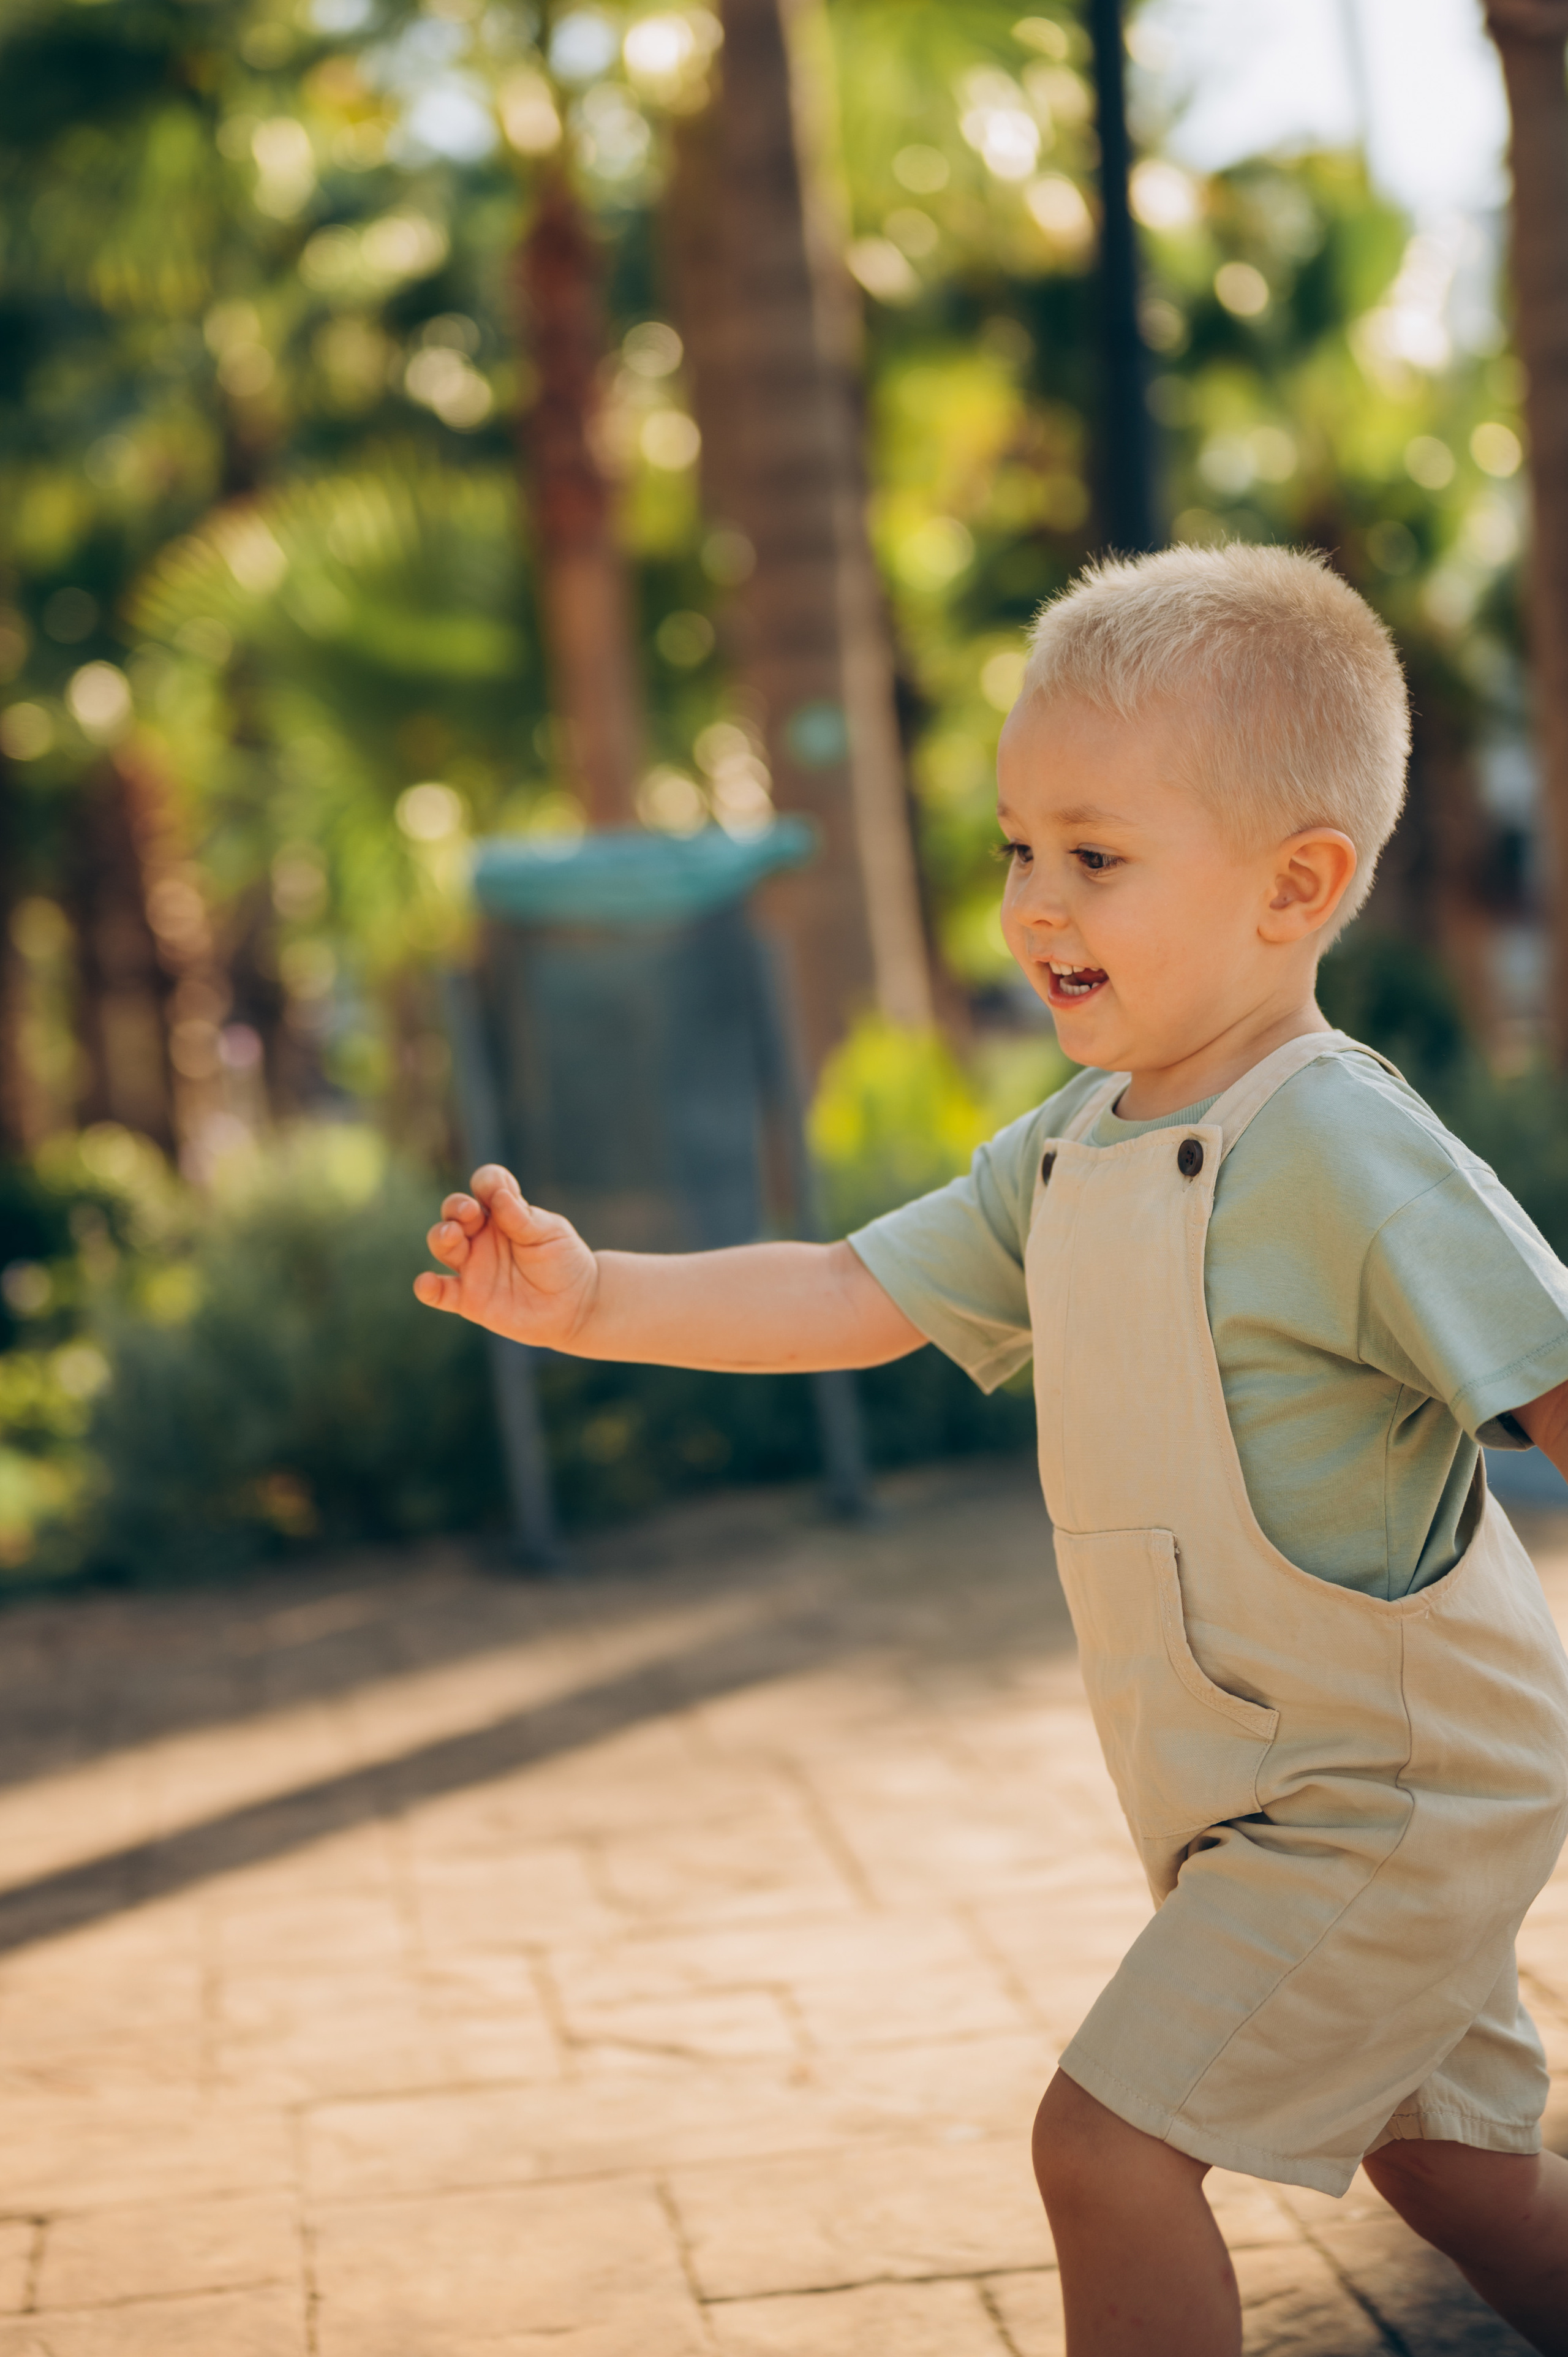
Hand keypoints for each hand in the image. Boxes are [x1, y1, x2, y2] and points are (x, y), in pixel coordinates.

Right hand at [414, 1165, 598, 1348]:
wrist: (575, 1304)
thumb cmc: (563, 1261)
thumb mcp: (549, 1233)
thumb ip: (521, 1217)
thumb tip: (498, 1195)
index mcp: (503, 1212)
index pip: (485, 1186)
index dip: (487, 1181)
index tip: (498, 1189)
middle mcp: (482, 1235)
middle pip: (454, 1212)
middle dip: (455, 1207)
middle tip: (470, 1212)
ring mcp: (473, 1266)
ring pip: (443, 1244)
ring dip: (441, 1236)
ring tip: (452, 1235)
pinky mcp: (469, 1298)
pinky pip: (441, 1293)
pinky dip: (428, 1288)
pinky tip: (425, 1283)